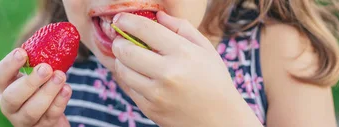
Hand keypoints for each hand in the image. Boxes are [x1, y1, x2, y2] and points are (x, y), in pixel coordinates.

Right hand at [0, 48, 71, 126]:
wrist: (51, 113)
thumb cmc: (43, 85)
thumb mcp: (37, 72)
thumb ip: (40, 59)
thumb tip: (56, 36)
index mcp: (6, 86)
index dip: (9, 64)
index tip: (23, 52)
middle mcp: (10, 105)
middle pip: (13, 97)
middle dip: (30, 82)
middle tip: (46, 68)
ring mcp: (24, 120)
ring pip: (31, 110)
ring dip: (47, 92)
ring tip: (60, 76)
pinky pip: (50, 117)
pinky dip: (59, 102)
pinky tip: (67, 89)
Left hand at [111, 12, 261, 126]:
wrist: (220, 119)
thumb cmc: (214, 80)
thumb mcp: (205, 49)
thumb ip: (181, 28)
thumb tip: (158, 15)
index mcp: (183, 54)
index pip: (145, 30)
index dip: (127, 21)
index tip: (121, 19)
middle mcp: (169, 73)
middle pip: (126, 50)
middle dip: (118, 41)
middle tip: (120, 39)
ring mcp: (157, 94)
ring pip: (122, 70)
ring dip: (120, 60)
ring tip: (129, 57)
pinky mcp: (150, 109)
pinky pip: (128, 88)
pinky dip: (128, 78)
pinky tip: (137, 74)